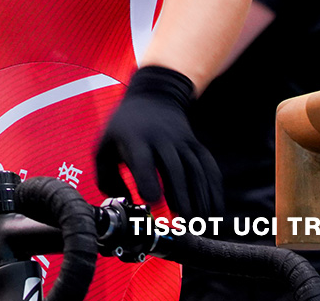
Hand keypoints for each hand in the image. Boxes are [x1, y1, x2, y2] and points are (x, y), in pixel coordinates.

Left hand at [94, 65, 222, 217]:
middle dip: (181, 195)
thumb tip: (124, 206)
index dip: (148, 181)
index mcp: (135, 139)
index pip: (142, 160)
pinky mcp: (196, 146)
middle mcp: (161, 139)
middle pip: (174, 168)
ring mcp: (182, 141)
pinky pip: (208, 167)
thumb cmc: (124, 128)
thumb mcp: (104, 146)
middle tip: (184, 221)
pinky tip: (215, 210)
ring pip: (195, 169)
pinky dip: (214, 189)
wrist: (153, 96)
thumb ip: (106, 179)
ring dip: (201, 197)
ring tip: (201, 222)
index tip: (152, 202)